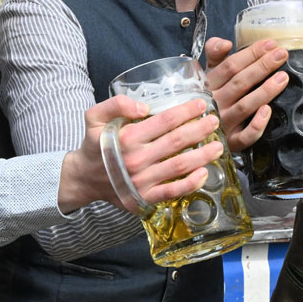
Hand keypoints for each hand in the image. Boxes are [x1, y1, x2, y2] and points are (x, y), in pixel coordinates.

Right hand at [59, 95, 221, 212]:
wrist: (84, 178)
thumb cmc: (94, 144)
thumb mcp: (94, 116)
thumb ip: (116, 104)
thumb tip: (144, 106)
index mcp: (126, 137)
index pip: (164, 121)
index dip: (186, 112)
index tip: (201, 105)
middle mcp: (136, 159)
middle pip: (176, 142)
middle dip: (200, 130)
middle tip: (215, 122)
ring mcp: (142, 180)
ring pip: (179, 166)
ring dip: (203, 155)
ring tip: (218, 146)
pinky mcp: (145, 198)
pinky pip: (172, 192)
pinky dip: (191, 184)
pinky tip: (204, 173)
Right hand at [204, 36, 287, 152]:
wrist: (192, 130)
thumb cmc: (207, 96)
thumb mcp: (207, 72)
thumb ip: (214, 53)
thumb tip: (225, 42)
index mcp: (209, 84)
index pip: (230, 66)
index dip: (251, 54)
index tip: (270, 44)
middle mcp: (215, 103)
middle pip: (240, 83)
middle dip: (262, 67)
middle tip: (281, 55)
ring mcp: (224, 123)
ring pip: (245, 106)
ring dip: (265, 91)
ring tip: (283, 77)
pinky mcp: (232, 142)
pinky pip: (245, 136)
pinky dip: (256, 125)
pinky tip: (267, 111)